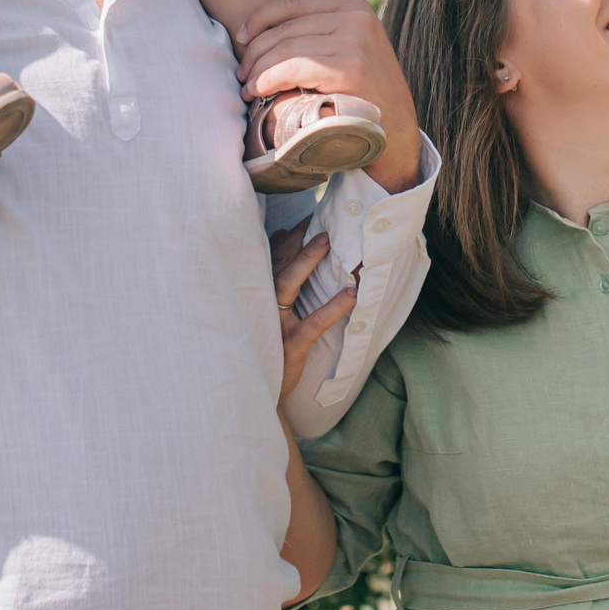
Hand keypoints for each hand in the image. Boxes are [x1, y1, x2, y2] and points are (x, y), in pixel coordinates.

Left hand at [237, 0, 422, 193]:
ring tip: (247, 88)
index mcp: (356, 8)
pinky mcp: (350, 68)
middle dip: (256, 51)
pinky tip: (259, 91)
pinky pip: (295, 68)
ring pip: (287, 48)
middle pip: (288, 27)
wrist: (397, 131)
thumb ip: (325, 18)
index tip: (241, 37)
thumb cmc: (367, 91)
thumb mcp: (353, 45)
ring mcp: (356, 42)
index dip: (261, 18)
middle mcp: (357, 18)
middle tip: (241, 73)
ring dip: (259, 69)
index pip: (294, 2)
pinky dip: (270, 79)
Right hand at [271, 222, 357, 408]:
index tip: (307, 219)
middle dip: (298, 241)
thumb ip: (274, 273)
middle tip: (321, 224)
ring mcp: (273, 324)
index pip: (270, 257)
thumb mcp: (266, 308)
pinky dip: (332, 308)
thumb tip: (281, 233)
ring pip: (288, 286)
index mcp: (256, 294)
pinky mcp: (289, 346)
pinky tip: (352, 295)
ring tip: (330, 243)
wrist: (258, 390)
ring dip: (308, 262)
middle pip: (278, 264)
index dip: (289, 237)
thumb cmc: (266, 343)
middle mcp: (260, 304)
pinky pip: (312, 323)